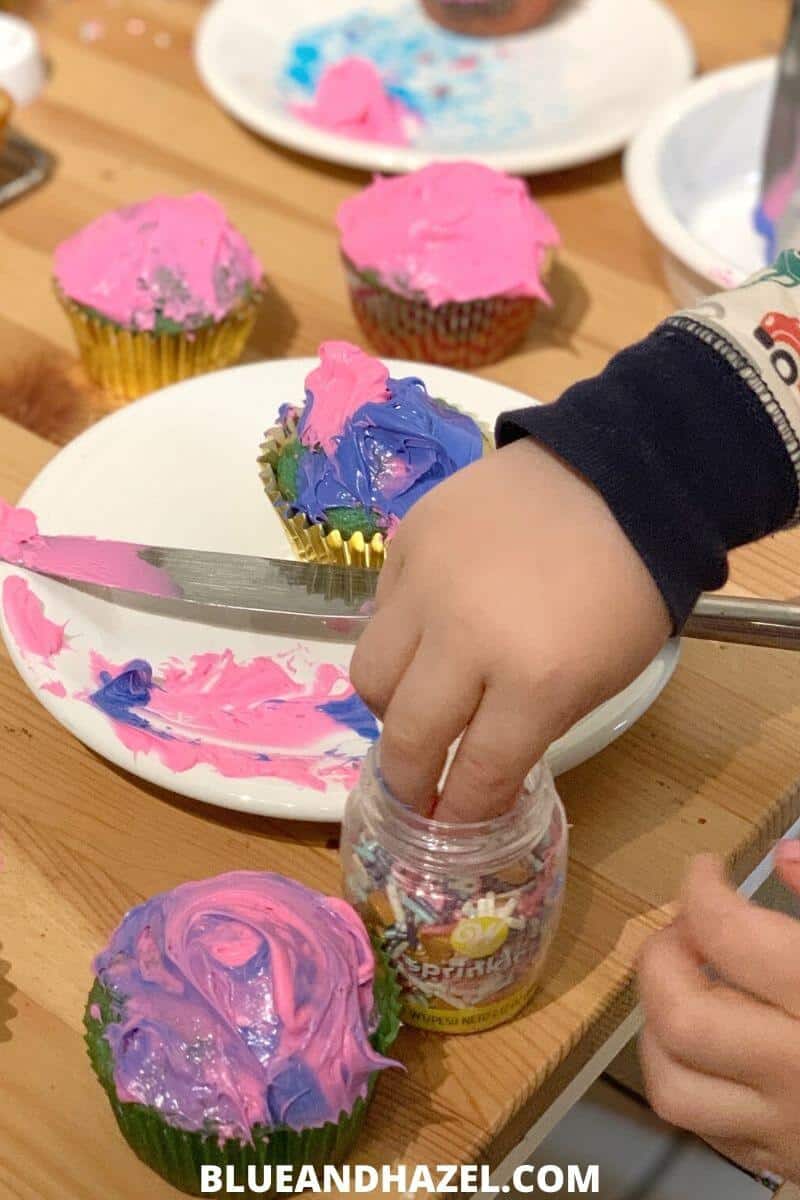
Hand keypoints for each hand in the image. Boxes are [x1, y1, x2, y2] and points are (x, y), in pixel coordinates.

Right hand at [350, 438, 669, 821]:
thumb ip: (531, 726)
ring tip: (417, 701)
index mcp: (536, 679)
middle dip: (407, 779)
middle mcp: (468, 636)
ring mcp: (428, 583)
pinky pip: (380, 612)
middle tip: (412, 791)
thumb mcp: (599, 676)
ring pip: (370, 674)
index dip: (458, 814)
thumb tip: (472, 765)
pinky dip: (401, 636)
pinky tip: (431, 628)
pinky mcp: (407, 541)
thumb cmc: (624, 590)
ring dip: (391, 704)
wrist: (618, 479)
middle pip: (407, 734)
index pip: (476, 772)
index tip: (444, 829)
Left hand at [638, 848, 799, 1181]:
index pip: (734, 938)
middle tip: (685, 924)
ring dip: (656, 1022)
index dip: (702, 891)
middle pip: (684, 1016)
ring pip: (674, 1085)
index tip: (705, 870)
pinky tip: (708, 1038)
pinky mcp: (786, 1164)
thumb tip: (785, 856)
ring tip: (684, 980)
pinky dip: (683, 1074)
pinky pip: (703, 1126)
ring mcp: (789, 1129)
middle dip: (662, 955)